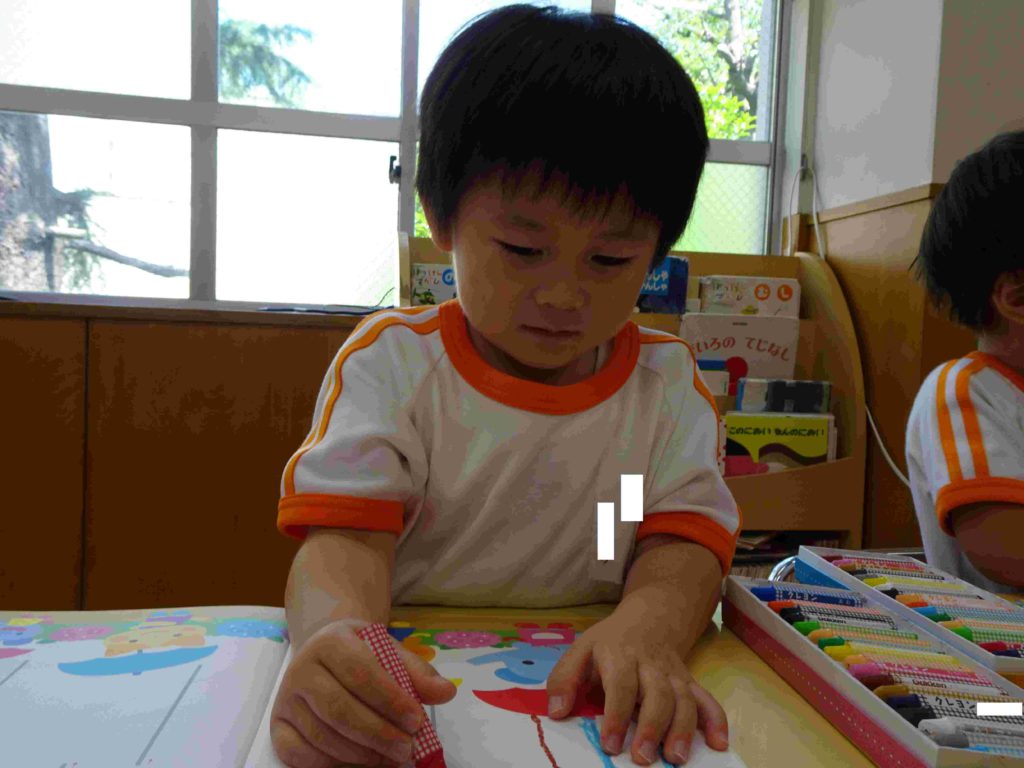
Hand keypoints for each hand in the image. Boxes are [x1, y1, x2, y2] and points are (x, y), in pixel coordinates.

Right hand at [269, 619, 456, 767]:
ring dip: (360, 754)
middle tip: (407, 749)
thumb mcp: (390, 651)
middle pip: (340, 709)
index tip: (416, 722)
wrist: (325, 651)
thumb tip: (445, 693)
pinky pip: (298, 754)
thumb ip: (417, 672)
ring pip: (322, 735)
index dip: (390, 701)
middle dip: (378, 734)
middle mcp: (302, 668)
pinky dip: (329, 764)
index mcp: (331, 641)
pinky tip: (359, 762)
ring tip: (391, 759)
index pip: (361, 673)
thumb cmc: (362, 653)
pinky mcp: (277, 725)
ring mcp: (286, 699)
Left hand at [545, 612, 727, 764]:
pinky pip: (707, 699)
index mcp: (620, 656)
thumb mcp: (580, 650)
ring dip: (682, 729)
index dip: (616, 715)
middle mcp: (651, 665)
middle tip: (643, 758)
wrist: (650, 618)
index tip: (610, 745)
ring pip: (684, 699)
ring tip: (675, 758)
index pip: (620, 685)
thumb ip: (564, 679)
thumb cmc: (610, 642)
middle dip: (651, 726)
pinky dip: (716, 720)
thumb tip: (556, 712)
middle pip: (657, 694)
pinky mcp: (689, 682)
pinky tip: (718, 743)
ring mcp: (674, 674)